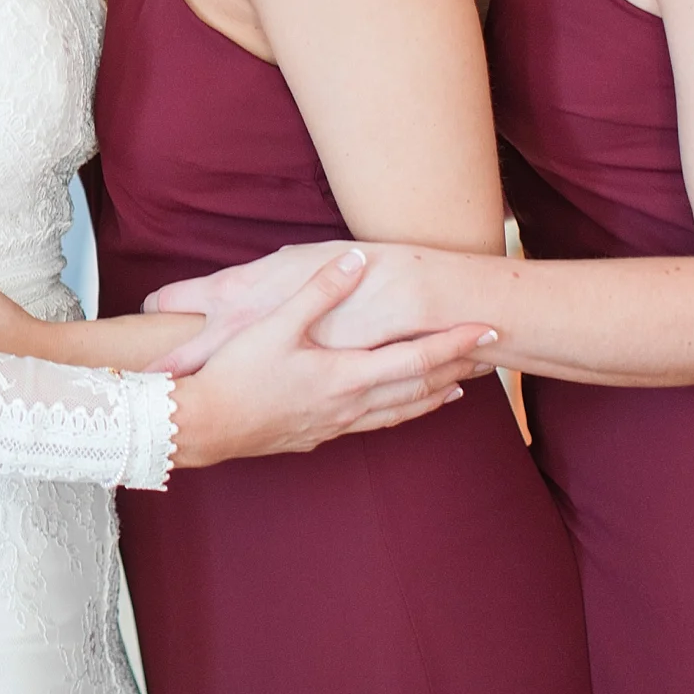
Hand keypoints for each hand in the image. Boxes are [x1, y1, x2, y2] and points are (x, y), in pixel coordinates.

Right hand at [167, 249, 495, 467]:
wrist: (204, 426)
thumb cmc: (237, 374)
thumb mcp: (275, 325)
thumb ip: (319, 290)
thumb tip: (355, 258)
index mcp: (346, 376)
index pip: (417, 359)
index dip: (455, 344)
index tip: (488, 331)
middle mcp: (351, 405)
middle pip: (419, 389)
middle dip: (456, 371)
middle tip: (489, 359)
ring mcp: (336, 425)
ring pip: (400, 412)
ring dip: (433, 398)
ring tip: (458, 389)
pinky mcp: (318, 435)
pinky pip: (375, 424)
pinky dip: (400, 413)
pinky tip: (396, 410)